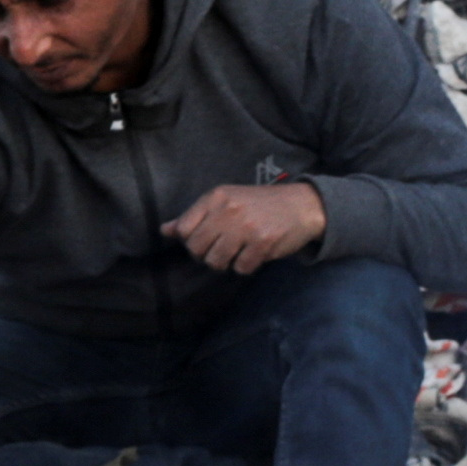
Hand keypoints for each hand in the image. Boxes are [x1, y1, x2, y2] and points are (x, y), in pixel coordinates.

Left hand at [164, 179, 327, 274]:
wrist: (301, 205)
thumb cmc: (259, 205)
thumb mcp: (225, 201)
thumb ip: (195, 216)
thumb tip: (165, 230)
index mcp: (216, 197)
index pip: (185, 229)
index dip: (192, 241)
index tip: (206, 240)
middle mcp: (228, 209)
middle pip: (198, 249)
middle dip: (208, 255)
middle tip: (224, 248)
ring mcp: (246, 226)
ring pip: (216, 262)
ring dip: (227, 262)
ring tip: (239, 251)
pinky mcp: (263, 242)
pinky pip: (241, 268)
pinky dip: (246, 266)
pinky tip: (255, 253)